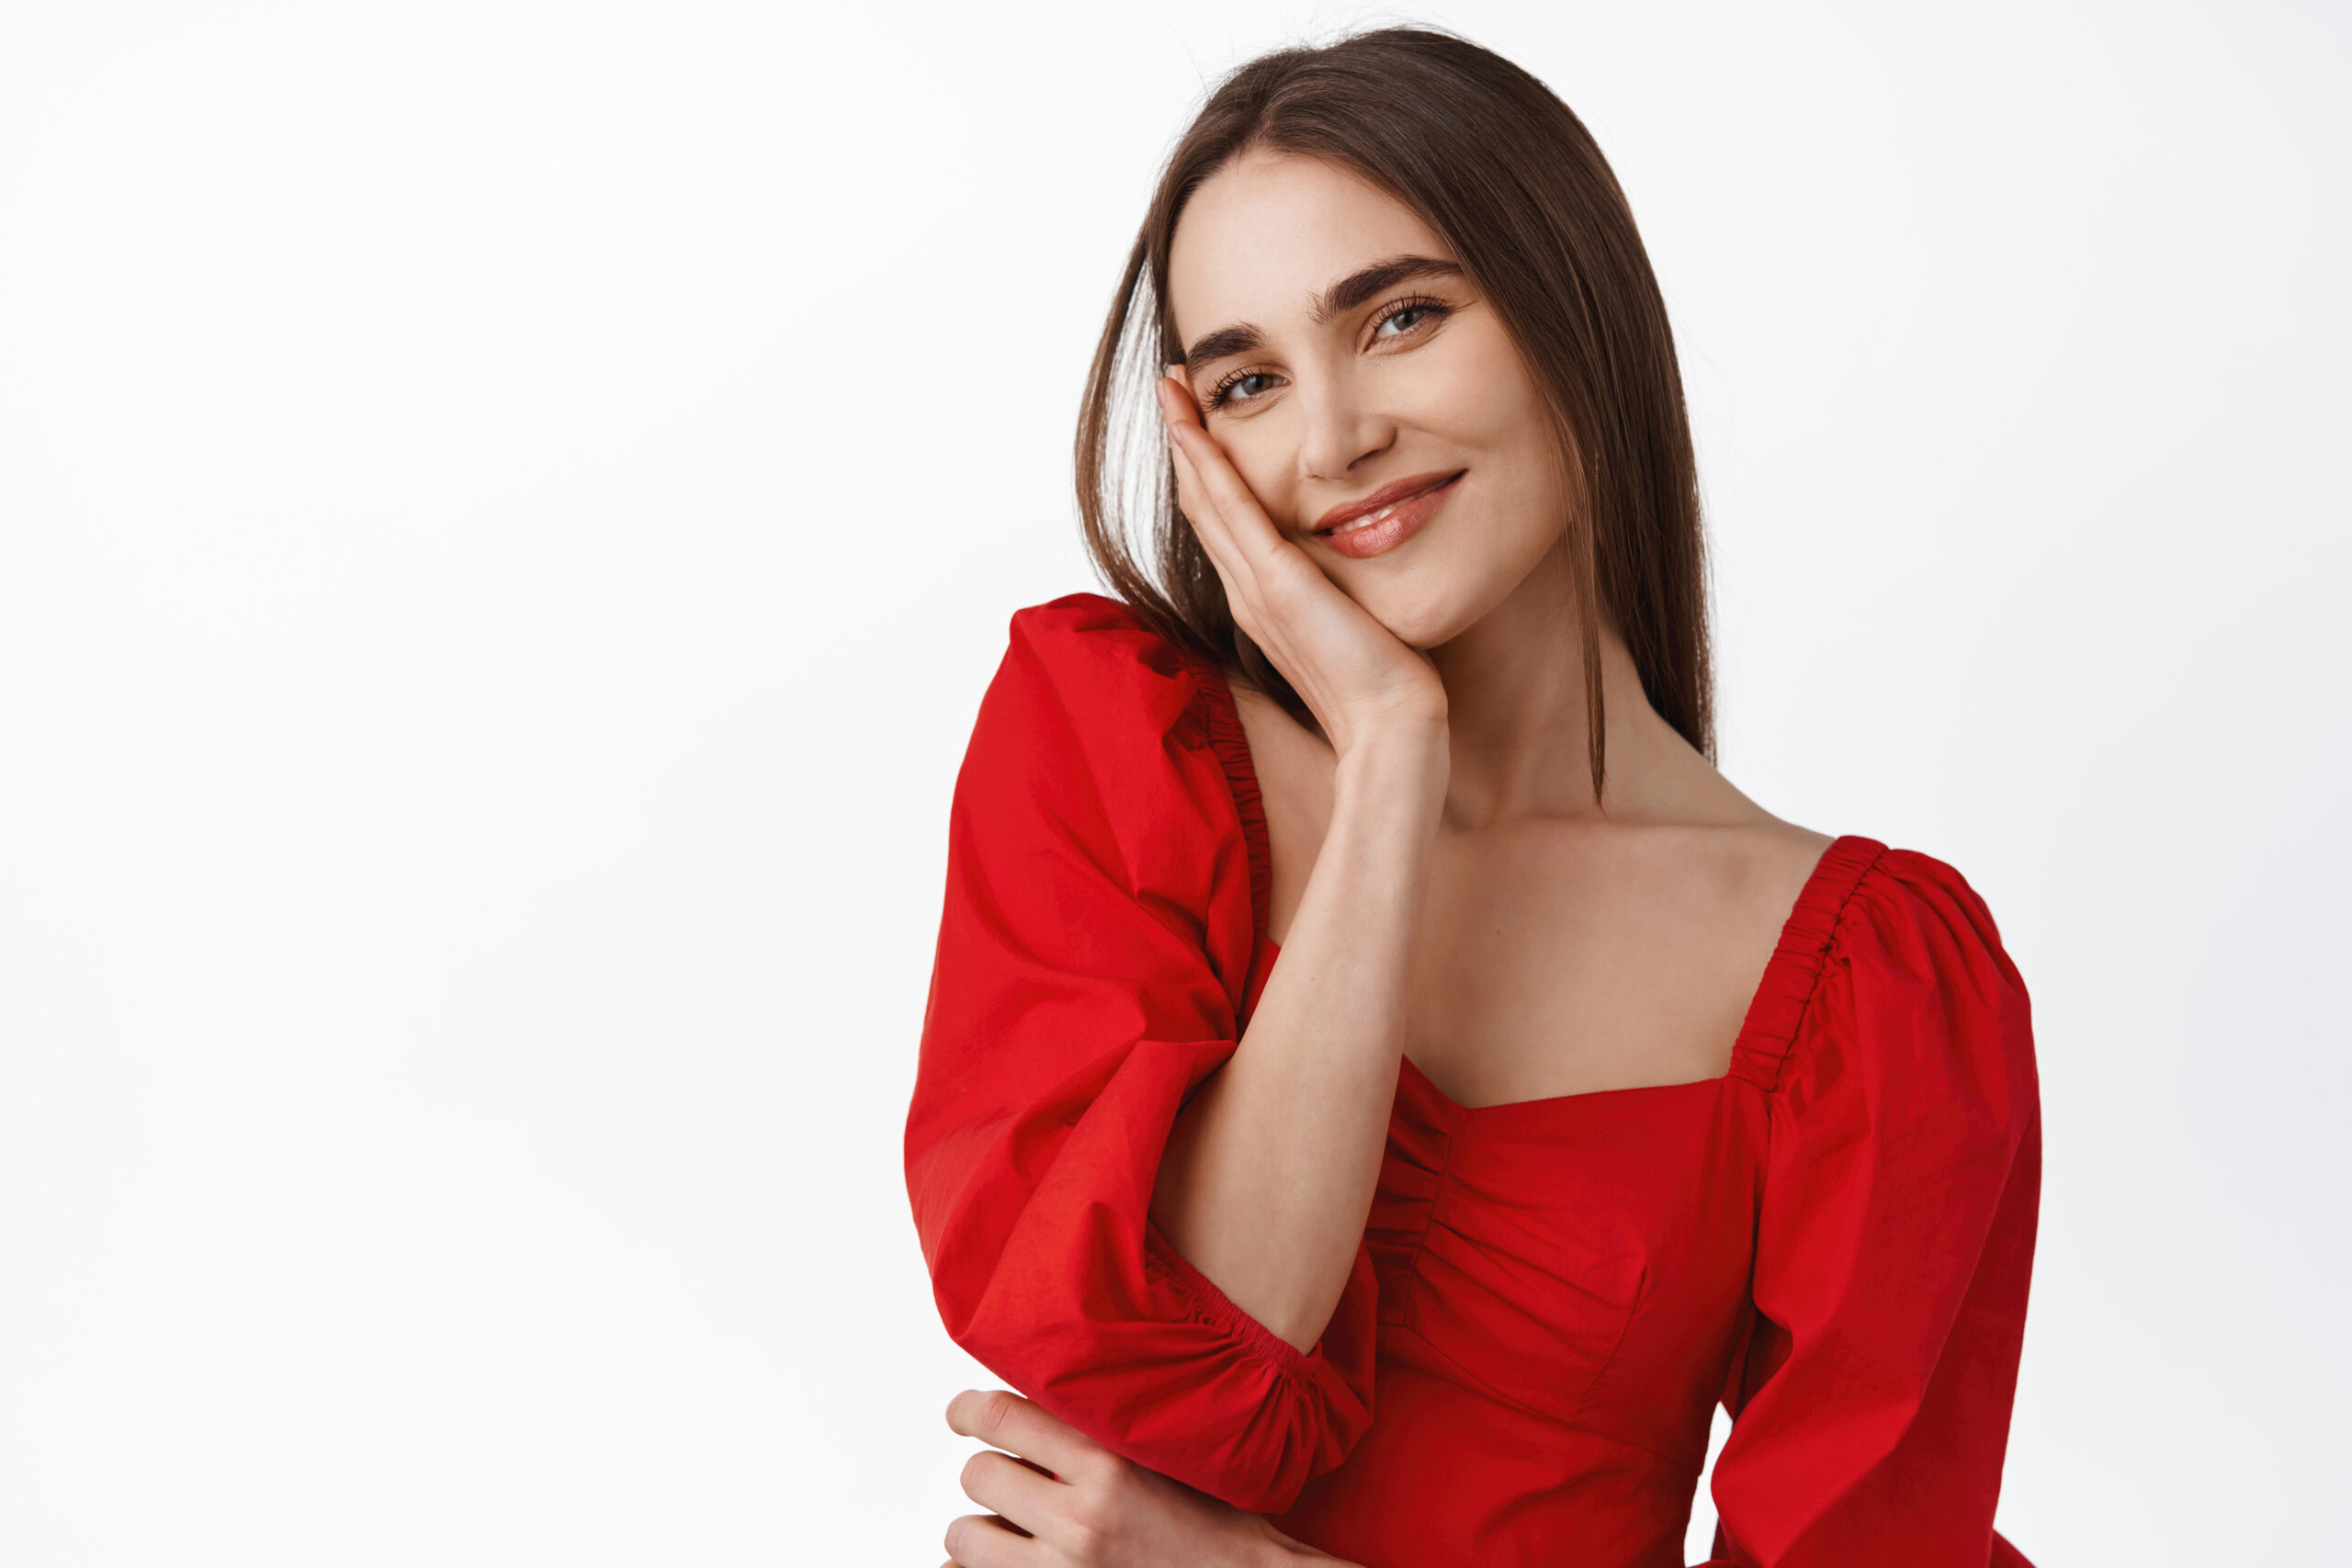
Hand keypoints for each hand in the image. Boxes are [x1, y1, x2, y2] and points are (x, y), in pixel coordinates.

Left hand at [941, 1389, 1340, 1567]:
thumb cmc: (1213, 1525)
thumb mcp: (1165, 1457)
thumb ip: (1104, 1429)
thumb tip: (1038, 1402)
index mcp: (1110, 1466)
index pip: (1003, 1418)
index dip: (967, 1410)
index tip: (961, 1413)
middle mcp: (1081, 1521)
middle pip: (978, 1475)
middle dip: (988, 1474)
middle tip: (1009, 1478)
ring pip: (965, 1536)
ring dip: (980, 1529)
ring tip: (1008, 1527)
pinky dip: (976, 1567)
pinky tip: (1004, 1559)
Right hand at [1155, 374, 1446, 757]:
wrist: (1390, 724)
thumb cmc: (1385, 681)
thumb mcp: (1356, 619)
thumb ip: (1342, 588)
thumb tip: (1358, 557)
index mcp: (1262, 597)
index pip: (1223, 519)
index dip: (1204, 466)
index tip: (1198, 418)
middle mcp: (1246, 589)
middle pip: (1200, 501)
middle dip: (1184, 439)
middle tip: (1171, 386)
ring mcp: (1254, 587)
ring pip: (1204, 499)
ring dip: (1185, 439)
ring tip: (1172, 388)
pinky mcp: (1274, 584)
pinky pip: (1230, 512)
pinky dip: (1206, 466)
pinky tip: (1193, 428)